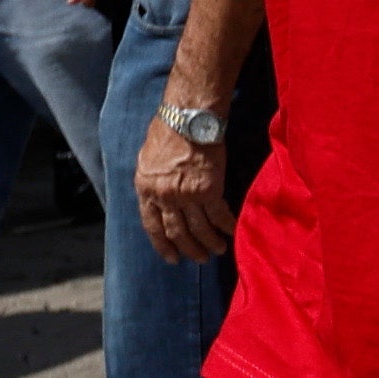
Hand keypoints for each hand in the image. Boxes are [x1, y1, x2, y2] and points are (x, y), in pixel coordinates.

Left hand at [135, 118, 232, 263]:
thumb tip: (160, 196)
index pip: (152, 225)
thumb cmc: (167, 131)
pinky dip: (226, 225)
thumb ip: (153, 181)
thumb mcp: (147, 159)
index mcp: (146, 189)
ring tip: (219, 249)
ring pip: (199, 228)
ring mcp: (187, 195)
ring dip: (210, 242)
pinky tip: (232, 231)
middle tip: (200, 258)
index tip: (172, 257)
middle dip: (189, 248)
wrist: (188, 119)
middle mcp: (165, 196)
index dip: (163, 245)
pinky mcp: (209, 190)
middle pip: (177, 232)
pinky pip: (218, 215)